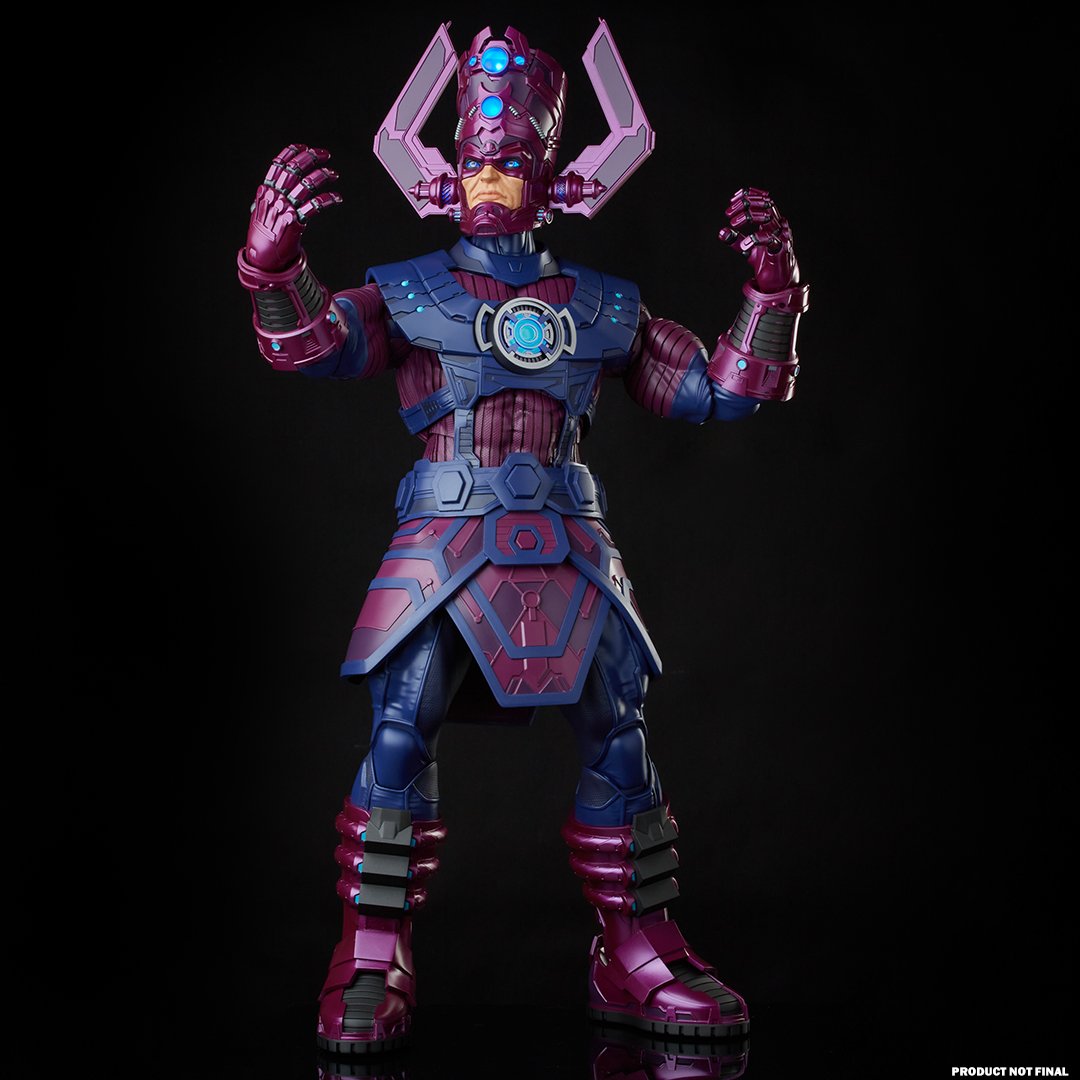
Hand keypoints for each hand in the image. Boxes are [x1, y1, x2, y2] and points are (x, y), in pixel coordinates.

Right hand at [243, 144, 340, 271]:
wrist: (262, 258)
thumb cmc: (262, 236)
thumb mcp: (260, 211)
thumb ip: (268, 198)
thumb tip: (272, 187)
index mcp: (265, 190)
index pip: (278, 165)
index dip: (291, 153)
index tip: (304, 147)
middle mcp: (275, 196)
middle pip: (294, 169)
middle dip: (311, 158)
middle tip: (324, 154)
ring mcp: (286, 208)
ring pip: (307, 184)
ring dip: (323, 176)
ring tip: (333, 174)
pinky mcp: (296, 221)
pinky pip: (315, 205)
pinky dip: (328, 199)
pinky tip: (337, 197)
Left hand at [718, 188, 797, 292]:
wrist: (780, 281)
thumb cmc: (766, 262)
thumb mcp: (747, 250)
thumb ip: (735, 240)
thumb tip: (721, 232)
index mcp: (771, 223)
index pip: (763, 200)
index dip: (749, 195)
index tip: (733, 198)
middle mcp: (778, 226)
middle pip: (765, 204)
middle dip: (745, 204)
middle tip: (728, 213)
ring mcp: (781, 236)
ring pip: (767, 217)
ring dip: (748, 216)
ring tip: (733, 224)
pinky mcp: (782, 249)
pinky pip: (769, 238)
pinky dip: (754, 239)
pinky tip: (743, 244)